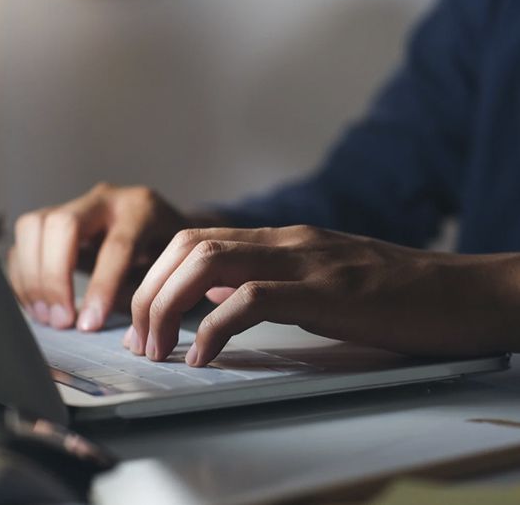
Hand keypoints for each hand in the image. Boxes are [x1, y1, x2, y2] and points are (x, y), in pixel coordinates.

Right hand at [8, 184, 187, 330]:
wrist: (165, 226)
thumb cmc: (170, 252)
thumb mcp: (171, 268)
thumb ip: (142, 289)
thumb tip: (97, 318)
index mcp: (142, 209)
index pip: (116, 245)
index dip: (101, 287)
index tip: (89, 324)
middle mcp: (105, 199)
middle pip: (63, 225)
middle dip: (54, 277)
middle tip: (62, 320)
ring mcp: (76, 204)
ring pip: (33, 226)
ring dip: (32, 276)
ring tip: (47, 316)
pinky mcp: (55, 217)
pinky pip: (25, 239)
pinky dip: (22, 274)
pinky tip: (37, 303)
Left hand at [126, 225, 515, 365]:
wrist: (456, 291)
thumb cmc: (388, 291)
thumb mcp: (314, 277)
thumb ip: (265, 277)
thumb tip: (215, 290)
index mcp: (279, 239)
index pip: (194, 239)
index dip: (155, 277)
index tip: (143, 319)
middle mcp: (285, 241)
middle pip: (188, 246)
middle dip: (148, 292)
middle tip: (139, 339)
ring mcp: (305, 262)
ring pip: (210, 262)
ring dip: (169, 306)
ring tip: (159, 348)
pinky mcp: (327, 292)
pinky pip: (253, 299)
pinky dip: (217, 327)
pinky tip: (204, 356)